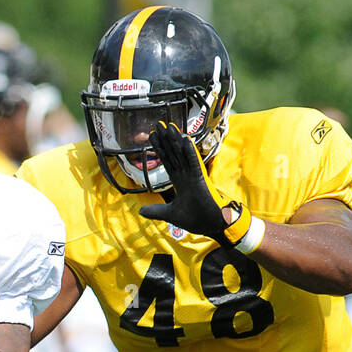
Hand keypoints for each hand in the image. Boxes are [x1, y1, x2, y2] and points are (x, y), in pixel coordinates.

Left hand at [137, 122, 244, 242]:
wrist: (212, 226)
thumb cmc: (196, 220)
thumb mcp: (170, 215)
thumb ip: (156, 211)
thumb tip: (140, 210)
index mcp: (180, 182)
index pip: (168, 162)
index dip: (160, 150)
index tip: (153, 137)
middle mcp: (186, 176)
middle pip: (174, 154)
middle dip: (166, 140)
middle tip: (158, 125)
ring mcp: (194, 176)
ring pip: (183, 155)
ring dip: (176, 141)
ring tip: (169, 127)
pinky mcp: (201, 180)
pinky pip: (194, 163)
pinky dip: (189, 152)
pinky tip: (185, 140)